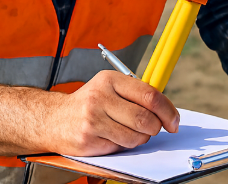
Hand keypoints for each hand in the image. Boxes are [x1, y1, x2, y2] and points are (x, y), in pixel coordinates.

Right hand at [49, 70, 179, 155]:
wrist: (53, 119)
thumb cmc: (89, 103)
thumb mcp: (109, 88)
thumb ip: (135, 94)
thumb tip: (166, 111)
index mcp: (110, 80)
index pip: (149, 95)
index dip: (168, 111)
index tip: (174, 121)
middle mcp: (101, 96)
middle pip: (145, 119)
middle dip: (156, 128)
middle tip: (154, 129)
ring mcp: (93, 119)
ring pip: (135, 137)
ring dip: (140, 139)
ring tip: (130, 132)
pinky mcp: (89, 139)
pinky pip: (120, 147)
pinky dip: (124, 145)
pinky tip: (114, 137)